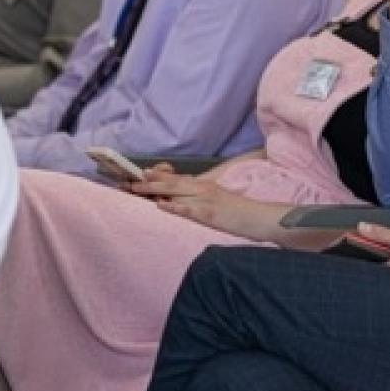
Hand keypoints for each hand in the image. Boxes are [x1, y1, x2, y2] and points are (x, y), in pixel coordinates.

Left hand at [129, 166, 266, 238]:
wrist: (258, 217)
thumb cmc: (238, 212)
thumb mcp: (217, 199)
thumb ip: (200, 197)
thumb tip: (180, 200)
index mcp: (204, 185)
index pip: (177, 178)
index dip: (158, 175)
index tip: (141, 173)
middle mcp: (203, 189)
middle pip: (172, 183)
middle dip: (150, 182)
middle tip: (131, 181)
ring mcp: (206, 200)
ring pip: (177, 192)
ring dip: (156, 190)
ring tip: (138, 188)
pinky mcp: (210, 214)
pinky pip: (189, 209)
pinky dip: (174, 207)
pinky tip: (161, 206)